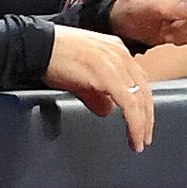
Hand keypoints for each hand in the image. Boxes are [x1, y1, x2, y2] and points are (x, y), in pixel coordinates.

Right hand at [44, 25, 153, 152]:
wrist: (39, 46)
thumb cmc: (53, 56)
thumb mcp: (79, 76)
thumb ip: (96, 94)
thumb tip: (106, 110)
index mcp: (116, 51)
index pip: (138, 80)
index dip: (142, 104)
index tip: (142, 120)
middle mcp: (121, 55)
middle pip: (144, 90)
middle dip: (146, 117)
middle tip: (144, 137)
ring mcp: (117, 64)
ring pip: (140, 100)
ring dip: (142, 124)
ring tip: (139, 141)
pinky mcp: (109, 77)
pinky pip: (129, 105)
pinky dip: (134, 124)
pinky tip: (133, 136)